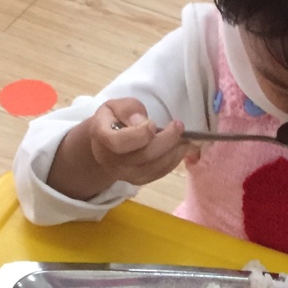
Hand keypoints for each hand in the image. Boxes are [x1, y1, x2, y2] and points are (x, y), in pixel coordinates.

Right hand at [47, 99, 194, 199]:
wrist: (104, 144)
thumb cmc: (112, 120)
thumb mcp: (115, 106)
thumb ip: (128, 109)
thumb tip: (142, 121)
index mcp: (102, 137)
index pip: (120, 142)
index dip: (140, 134)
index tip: (152, 123)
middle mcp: (111, 160)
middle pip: (143, 156)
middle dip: (166, 140)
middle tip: (179, 126)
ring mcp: (124, 174)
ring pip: (153, 167)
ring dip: (174, 152)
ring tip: (185, 138)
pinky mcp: (136, 180)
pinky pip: (158, 174)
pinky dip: (172, 161)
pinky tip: (180, 149)